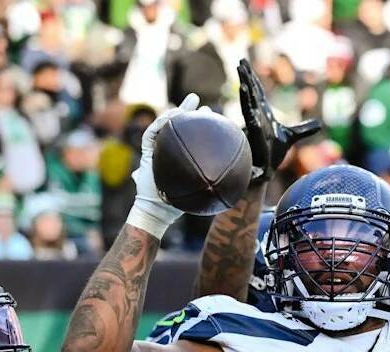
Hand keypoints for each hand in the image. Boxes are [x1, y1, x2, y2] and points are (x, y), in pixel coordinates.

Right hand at [127, 93, 202, 238]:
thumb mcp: (201, 190)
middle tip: (198, 101)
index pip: (189, 137)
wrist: (156, 211)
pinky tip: (171, 117)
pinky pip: (151, 134)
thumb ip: (215, 181)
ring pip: (164, 126)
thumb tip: (244, 175)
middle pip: (176, 127)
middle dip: (187, 112)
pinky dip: (159, 124)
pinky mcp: (145, 153)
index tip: (211, 116)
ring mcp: (156, 151)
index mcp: (180, 157)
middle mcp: (167, 151)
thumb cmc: (179, 205)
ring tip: (188, 103)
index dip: (198, 126)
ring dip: (174, 113)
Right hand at [238, 59, 320, 184]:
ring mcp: (254, 122)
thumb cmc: (274, 152)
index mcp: (264, 113)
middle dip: (246, 76)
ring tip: (240, 72)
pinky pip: (249, 113)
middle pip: (251, 91)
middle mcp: (257, 115)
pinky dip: (247, 103)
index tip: (246, 64)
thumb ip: (305, 129)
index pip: (258, 91)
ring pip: (248, 100)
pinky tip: (244, 92)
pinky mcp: (253, 131)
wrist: (267, 168)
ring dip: (245, 86)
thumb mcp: (293, 136)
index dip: (253, 78)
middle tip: (240, 61)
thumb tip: (319, 124)